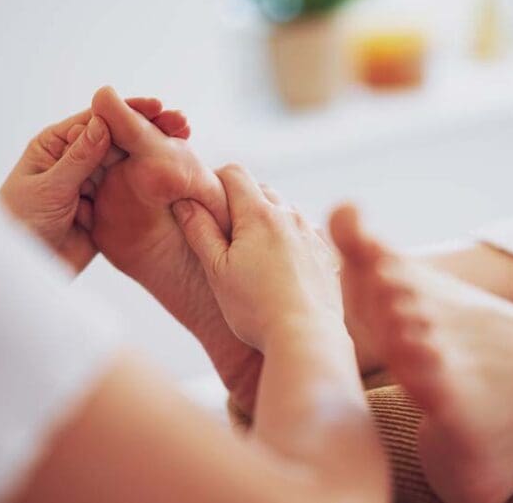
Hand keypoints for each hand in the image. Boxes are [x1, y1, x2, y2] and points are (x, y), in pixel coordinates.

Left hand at [0, 96, 180, 273]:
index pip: (97, 120)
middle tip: (180, 123)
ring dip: (155, 154)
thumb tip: (102, 124)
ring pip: (130, 164)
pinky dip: (153, 184)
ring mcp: (95, 184)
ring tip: (186, 147)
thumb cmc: (19, 223)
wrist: (24, 267)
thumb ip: (77, 159)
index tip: (156, 108)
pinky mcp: (107, 208)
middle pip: (120, 138)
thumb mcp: (48, 188)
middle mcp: (78, 160)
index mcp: (57, 146)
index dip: (128, 111)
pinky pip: (132, 192)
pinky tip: (175, 178)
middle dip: (150, 128)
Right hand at [172, 164, 342, 350]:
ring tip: (254, 255)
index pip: (235, 173)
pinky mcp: (327, 255)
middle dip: (241, 202)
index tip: (206, 203)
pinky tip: (281, 268)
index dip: (215, 180)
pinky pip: (306, 234)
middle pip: (261, 190)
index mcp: (259, 214)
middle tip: (226, 234)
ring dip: (268, 221)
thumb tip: (185, 200)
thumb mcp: (217, 270)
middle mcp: (291, 216)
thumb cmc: (255, 308)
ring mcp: (313, 234)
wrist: (306, 337)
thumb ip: (199, 230)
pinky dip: (291, 240)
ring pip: (286, 212)